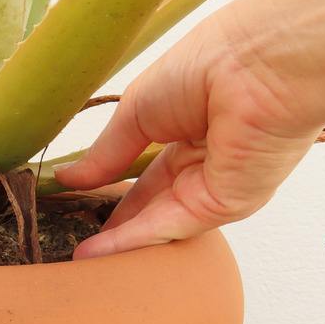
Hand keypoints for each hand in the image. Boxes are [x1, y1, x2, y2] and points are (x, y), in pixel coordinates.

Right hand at [56, 0, 324, 257]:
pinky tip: (97, 252)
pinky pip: (172, 225)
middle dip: (113, 223)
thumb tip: (67, 178)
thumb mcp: (136, 110)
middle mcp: (205, 163)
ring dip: (118, 241)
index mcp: (187, 130)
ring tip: (76, 258)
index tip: (73, 206)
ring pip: (158, 221)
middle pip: (151, 203)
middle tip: (73, 241)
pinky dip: (133, 240)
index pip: (143, 172)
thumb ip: (106, 152)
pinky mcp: (227, 205)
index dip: (108, 190)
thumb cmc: (204, 65)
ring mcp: (217, 186)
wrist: (257, 64)